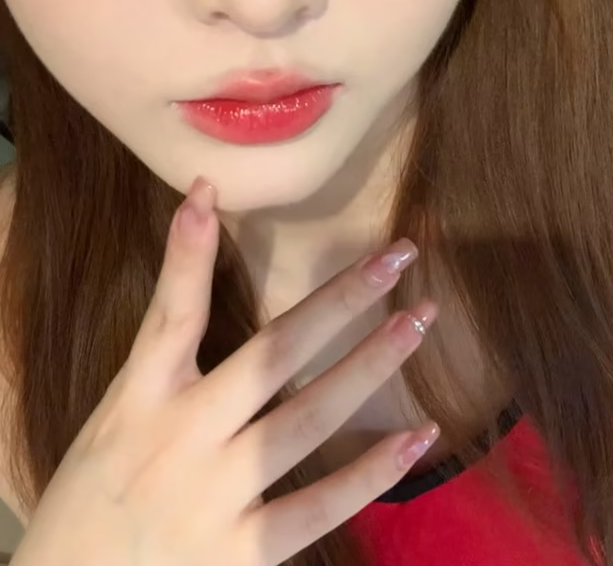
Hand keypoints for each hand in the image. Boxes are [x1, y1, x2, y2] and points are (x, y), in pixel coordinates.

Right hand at [12, 177, 438, 565]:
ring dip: (369, 365)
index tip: (212, 189)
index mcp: (138, 401)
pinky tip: (417, 437)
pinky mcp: (240, 554)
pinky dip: (371, 471)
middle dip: (338, 301)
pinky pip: (317, 505)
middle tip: (398, 256)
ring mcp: (213, 495)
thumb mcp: (111, 425)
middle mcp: (180, 438)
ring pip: (306, 418)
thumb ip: (158, 371)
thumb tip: (190, 304)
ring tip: (418, 321)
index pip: (170, 314)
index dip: (188, 252)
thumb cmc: (88, 508)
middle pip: (271, 355)